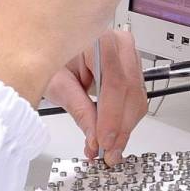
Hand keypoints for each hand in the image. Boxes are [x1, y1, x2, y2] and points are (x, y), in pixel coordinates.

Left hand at [46, 27, 152, 164]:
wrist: (53, 46)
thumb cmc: (52, 57)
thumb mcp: (58, 84)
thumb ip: (79, 110)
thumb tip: (94, 137)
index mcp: (101, 40)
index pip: (114, 82)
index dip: (111, 116)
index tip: (104, 141)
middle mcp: (121, 44)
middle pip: (130, 91)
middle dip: (120, 127)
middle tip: (109, 151)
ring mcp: (130, 55)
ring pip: (137, 97)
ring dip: (125, 126)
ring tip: (110, 147)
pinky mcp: (132, 68)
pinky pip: (137, 97)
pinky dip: (126, 119)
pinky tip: (114, 134)